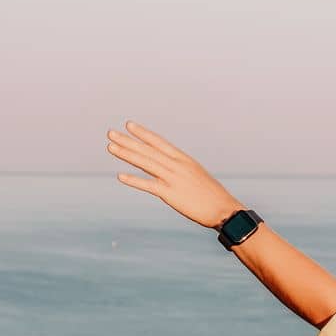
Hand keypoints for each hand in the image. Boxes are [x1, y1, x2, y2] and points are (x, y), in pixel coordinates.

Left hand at [106, 120, 243, 228]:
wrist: (225, 210)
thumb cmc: (213, 195)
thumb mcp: (198, 176)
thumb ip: (182, 171)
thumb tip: (171, 169)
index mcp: (184, 160)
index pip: (160, 142)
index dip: (143, 134)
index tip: (129, 125)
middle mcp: (177, 166)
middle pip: (148, 150)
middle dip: (128, 141)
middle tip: (110, 133)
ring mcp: (173, 179)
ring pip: (145, 163)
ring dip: (126, 154)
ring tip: (110, 147)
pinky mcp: (170, 194)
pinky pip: (149, 185)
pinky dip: (134, 180)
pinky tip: (120, 176)